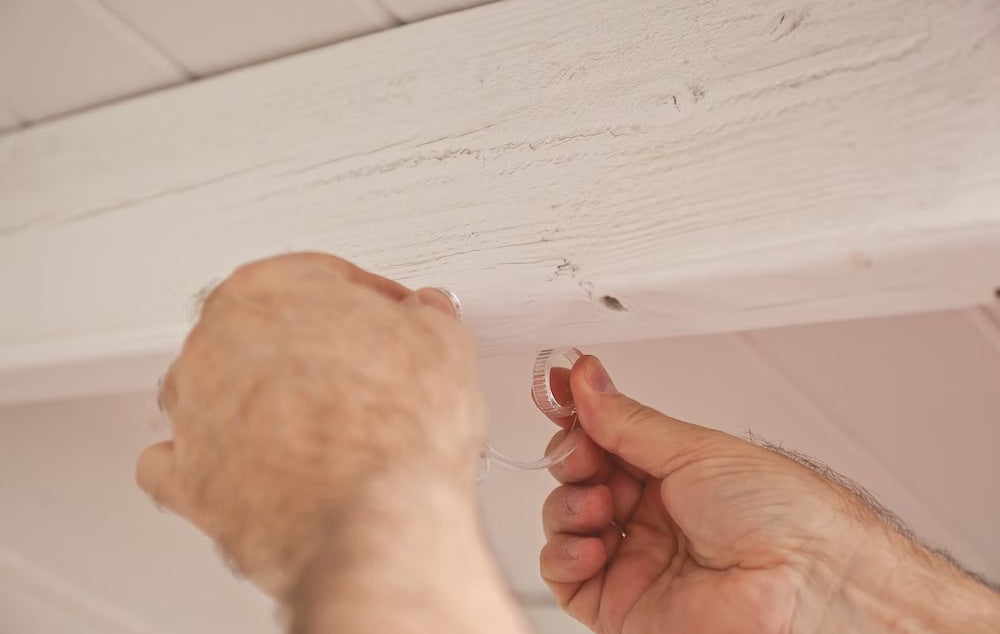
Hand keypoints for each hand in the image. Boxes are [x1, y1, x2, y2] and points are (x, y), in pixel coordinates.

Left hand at [136, 253, 483, 599]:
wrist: (376, 523)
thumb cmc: (399, 434)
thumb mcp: (443, 343)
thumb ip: (425, 315)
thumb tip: (424, 316)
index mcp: (268, 291)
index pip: (317, 276)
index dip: (365, 299)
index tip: (389, 319)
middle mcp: (214, 345)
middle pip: (259, 330)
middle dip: (307, 349)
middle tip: (360, 373)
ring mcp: (194, 414)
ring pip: (212, 389)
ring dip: (254, 399)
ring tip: (313, 424)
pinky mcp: (188, 483)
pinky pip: (177, 462)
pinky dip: (206, 462)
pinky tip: (245, 464)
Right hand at [540, 355, 999, 633]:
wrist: (806, 582)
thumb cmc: (783, 517)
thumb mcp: (693, 448)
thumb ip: (625, 419)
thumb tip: (585, 379)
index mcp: (674, 473)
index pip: (605, 438)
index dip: (578, 416)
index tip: (557, 390)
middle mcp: (653, 515)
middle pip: (579, 476)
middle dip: (573, 457)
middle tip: (584, 450)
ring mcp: (636, 560)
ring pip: (565, 521)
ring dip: (570, 502)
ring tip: (602, 502)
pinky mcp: (621, 604)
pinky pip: (564, 574)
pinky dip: (564, 551)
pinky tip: (592, 541)